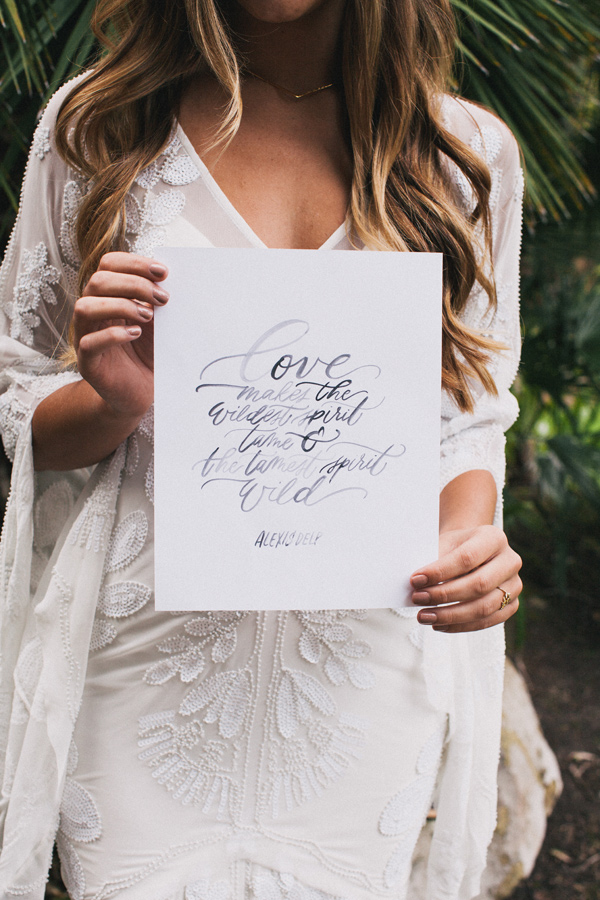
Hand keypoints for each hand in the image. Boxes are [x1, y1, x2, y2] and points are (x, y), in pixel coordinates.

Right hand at [73, 252, 168, 417]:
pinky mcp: (87, 362)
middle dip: (134, 284)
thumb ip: (158, 301)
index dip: (134, 263)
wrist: (140, 394)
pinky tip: (136, 334)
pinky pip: (90, 342)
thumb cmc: (148, 354)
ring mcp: (86, 336)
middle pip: (98, 281)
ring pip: (86, 307)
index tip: (164, 273)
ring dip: (121, 306)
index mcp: (108, 297)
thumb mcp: (158, 323)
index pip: (109, 265)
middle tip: (163, 299)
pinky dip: (114, 335)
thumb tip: (170, 279)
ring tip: (148, 317)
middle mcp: (93, 313)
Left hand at [411, 525, 521, 632]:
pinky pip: (488, 621)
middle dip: (444, 595)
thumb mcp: (445, 544)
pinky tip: (439, 625)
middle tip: (417, 599)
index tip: (415, 580)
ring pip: (484, 607)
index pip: (467, 558)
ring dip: (450, 616)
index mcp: (494, 538)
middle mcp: (510, 561)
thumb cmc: (454, 547)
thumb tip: (416, 586)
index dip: (440, 572)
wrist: (471, 551)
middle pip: (478, 584)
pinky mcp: (512, 605)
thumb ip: (434, 562)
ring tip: (424, 616)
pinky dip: (461, 626)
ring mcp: (514, 584)